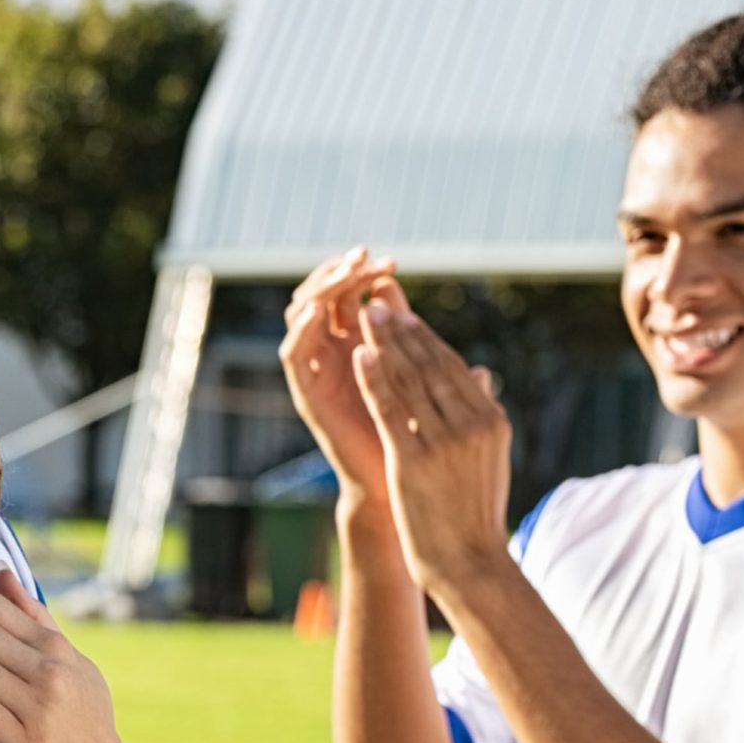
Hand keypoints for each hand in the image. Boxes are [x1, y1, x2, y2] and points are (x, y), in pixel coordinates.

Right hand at [280, 246, 403, 508]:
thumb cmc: (417, 439)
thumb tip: (450, 339)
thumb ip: (427, 359)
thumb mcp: (427, 387)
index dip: (367, 276)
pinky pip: (293, 355)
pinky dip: (300, 330)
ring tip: (342, 274)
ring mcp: (317, 373)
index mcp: (363, 347)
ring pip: (303, 318)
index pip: (354, 297)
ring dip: (320, 292)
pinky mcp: (306, 393)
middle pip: (326, 300)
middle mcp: (333, 356)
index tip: (391, 262)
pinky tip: (316, 311)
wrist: (396, 484)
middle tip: (363, 257)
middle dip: (342, 275)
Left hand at [354, 300, 513, 599]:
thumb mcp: (488, 457)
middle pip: (431, 365)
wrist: (470, 561)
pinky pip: (390, 409)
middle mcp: (472, 424)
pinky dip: (373, 378)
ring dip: (384, 343)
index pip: (453, 368)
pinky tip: (358, 353)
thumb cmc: (473, 511)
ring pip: (410, 380)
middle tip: (376, 302)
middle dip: (401, 330)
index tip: (402, 314)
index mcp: (491, 421)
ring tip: (362, 315)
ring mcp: (445, 441)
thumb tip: (483, 376)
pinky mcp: (414, 458)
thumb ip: (482, 414)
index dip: (424, 338)